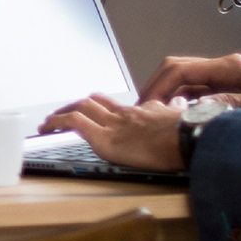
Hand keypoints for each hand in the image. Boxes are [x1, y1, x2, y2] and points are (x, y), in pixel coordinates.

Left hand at [42, 94, 184, 172]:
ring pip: (80, 107)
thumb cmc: (193, 134)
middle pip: (94, 101)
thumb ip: (175, 115)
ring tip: (49, 121)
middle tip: (64, 112)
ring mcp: (114, 124)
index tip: (95, 111)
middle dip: (76, 105)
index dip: (102, 107)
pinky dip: (57, 123)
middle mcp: (126, 114)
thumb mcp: (184, 122)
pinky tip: (47, 128)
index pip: (117, 105)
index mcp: (145, 112)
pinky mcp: (106, 139)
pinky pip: (75, 123)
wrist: (193, 138)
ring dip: (61, 113)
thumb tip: (180, 107)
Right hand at [142, 51, 240, 114]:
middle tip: (145, 114)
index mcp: (232, 67)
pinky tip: (192, 121)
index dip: (156, 87)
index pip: (179, 70)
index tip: (144, 106)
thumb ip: (231, 108)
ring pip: (191, 83)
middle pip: (179, 72)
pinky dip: (191, 105)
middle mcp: (230, 69)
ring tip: (163, 121)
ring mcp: (235, 78)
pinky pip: (206, 93)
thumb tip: (197, 113)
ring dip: (173, 99)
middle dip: (157, 90)